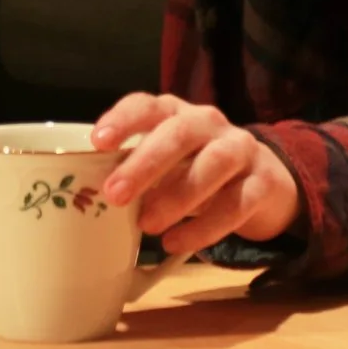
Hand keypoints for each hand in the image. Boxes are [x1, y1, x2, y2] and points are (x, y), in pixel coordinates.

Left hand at [89, 94, 301, 255]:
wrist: (261, 184)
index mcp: (175, 115)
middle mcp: (209, 124)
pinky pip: (236, 203)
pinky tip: (176, 242)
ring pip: (214, 163)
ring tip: (147, 225)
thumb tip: (84, 202)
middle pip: (179, 132)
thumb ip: (132, 176)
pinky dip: (204, 226)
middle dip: (145, 163)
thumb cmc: (193, 173)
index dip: (123, 120)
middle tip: (115, 194)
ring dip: (177, 195)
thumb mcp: (163, 168)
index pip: (148, 106)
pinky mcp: (263, 182)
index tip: (98, 142)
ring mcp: (240, 150)